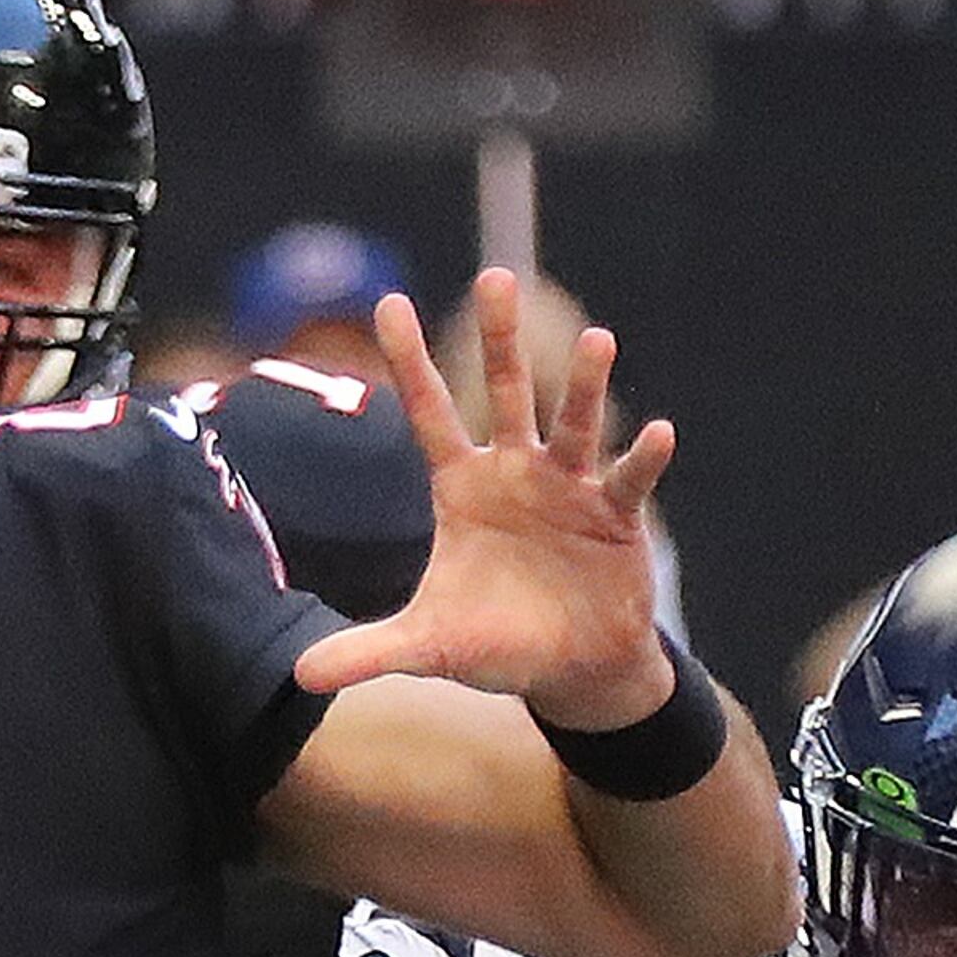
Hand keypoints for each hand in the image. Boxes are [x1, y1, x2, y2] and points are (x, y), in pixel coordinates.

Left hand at [293, 269, 679, 728]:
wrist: (571, 670)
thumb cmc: (496, 644)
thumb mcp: (429, 647)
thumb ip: (368, 652)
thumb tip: (298, 677)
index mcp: (462, 488)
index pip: (428, 412)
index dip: (408, 360)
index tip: (388, 300)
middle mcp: (515, 472)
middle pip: (505, 393)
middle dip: (499, 339)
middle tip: (496, 279)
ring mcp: (568, 487)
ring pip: (573, 423)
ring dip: (586, 384)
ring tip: (597, 340)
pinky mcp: (614, 516)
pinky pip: (627, 480)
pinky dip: (642, 457)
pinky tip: (658, 432)